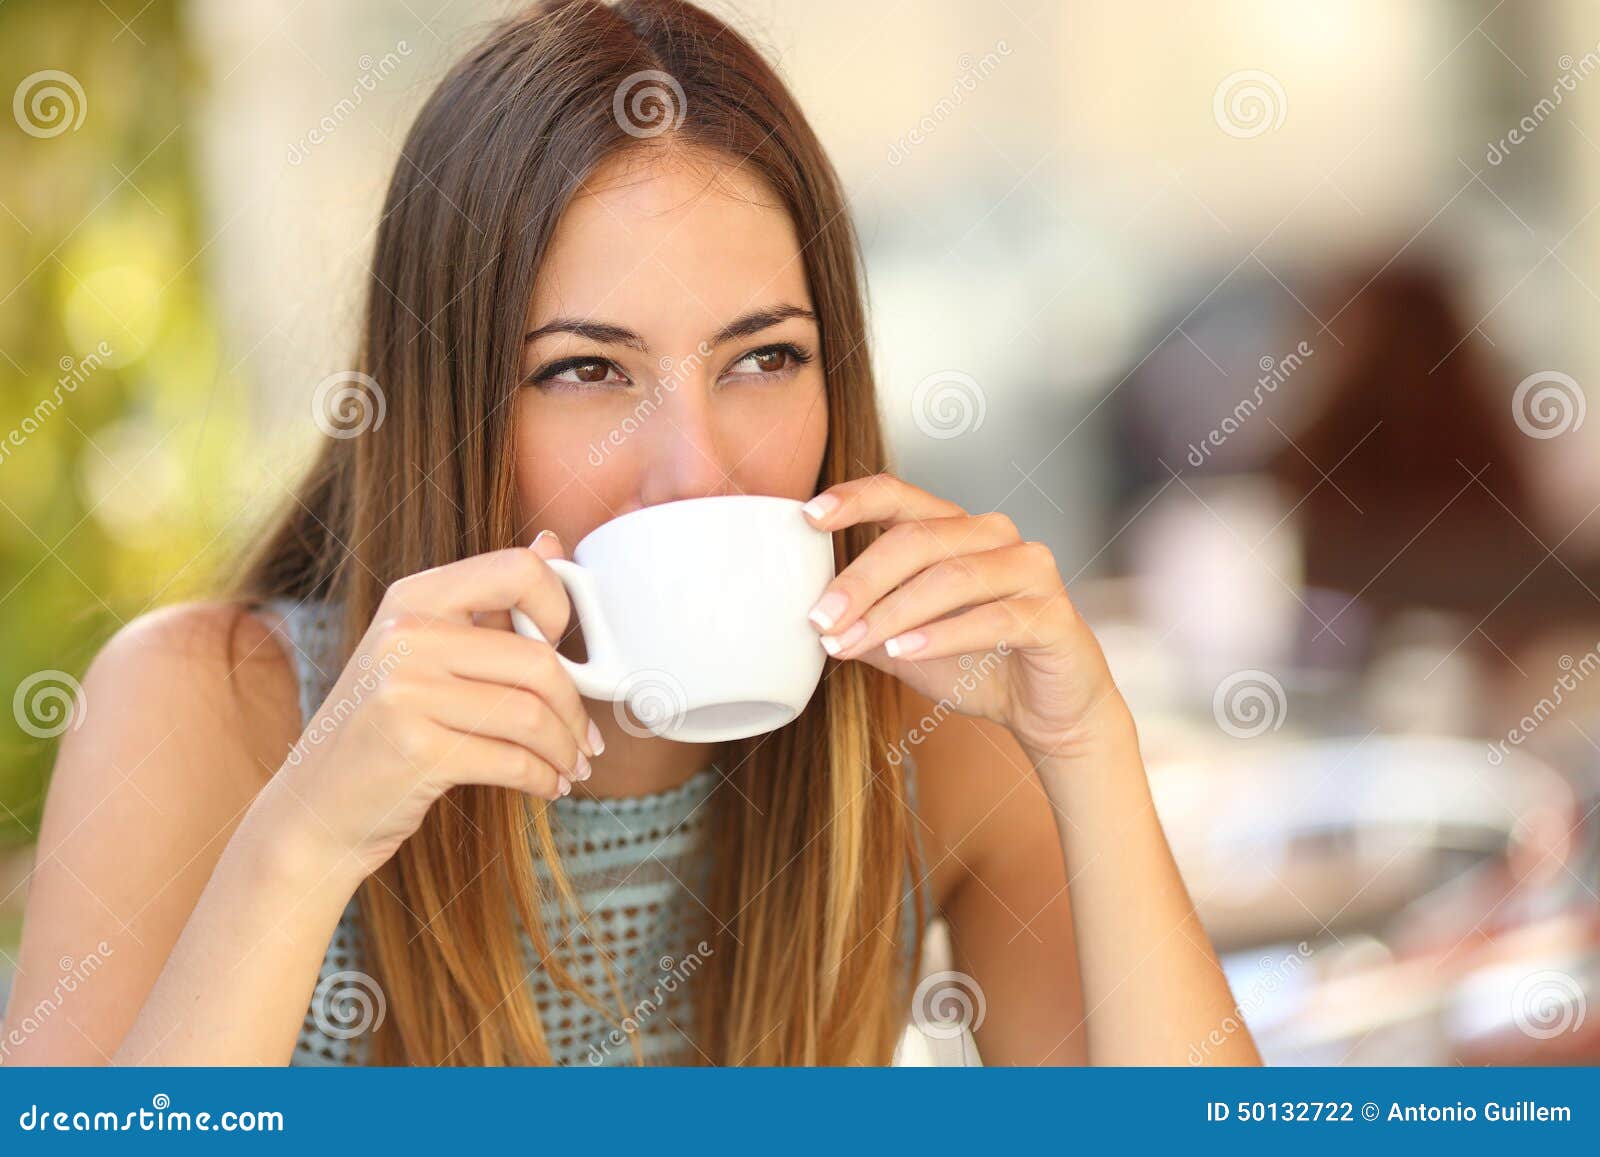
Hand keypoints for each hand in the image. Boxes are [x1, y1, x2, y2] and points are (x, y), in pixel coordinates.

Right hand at [271, 534, 601, 878]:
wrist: (315, 808)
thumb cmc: (384, 727)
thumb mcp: (424, 652)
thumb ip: (489, 603)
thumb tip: (550, 542)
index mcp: (413, 597)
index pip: (518, 570)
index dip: (560, 608)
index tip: (568, 652)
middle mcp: (406, 636)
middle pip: (537, 660)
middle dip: (575, 707)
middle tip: (586, 738)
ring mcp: (405, 692)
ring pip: (531, 715)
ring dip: (565, 750)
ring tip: (571, 766)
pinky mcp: (415, 751)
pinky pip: (511, 761)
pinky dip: (544, 778)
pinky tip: (549, 786)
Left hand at [801, 473, 1129, 764]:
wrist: (1045, 710)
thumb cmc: (976, 664)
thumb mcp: (903, 644)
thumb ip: (862, 623)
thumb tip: (807, 619)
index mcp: (954, 529)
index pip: (900, 497)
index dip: (855, 499)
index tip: (809, 516)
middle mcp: (994, 536)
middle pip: (918, 539)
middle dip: (862, 580)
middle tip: (821, 618)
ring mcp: (1029, 569)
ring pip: (951, 576)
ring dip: (893, 613)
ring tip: (852, 642)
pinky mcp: (1053, 613)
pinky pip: (992, 618)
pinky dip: (943, 635)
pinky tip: (905, 651)